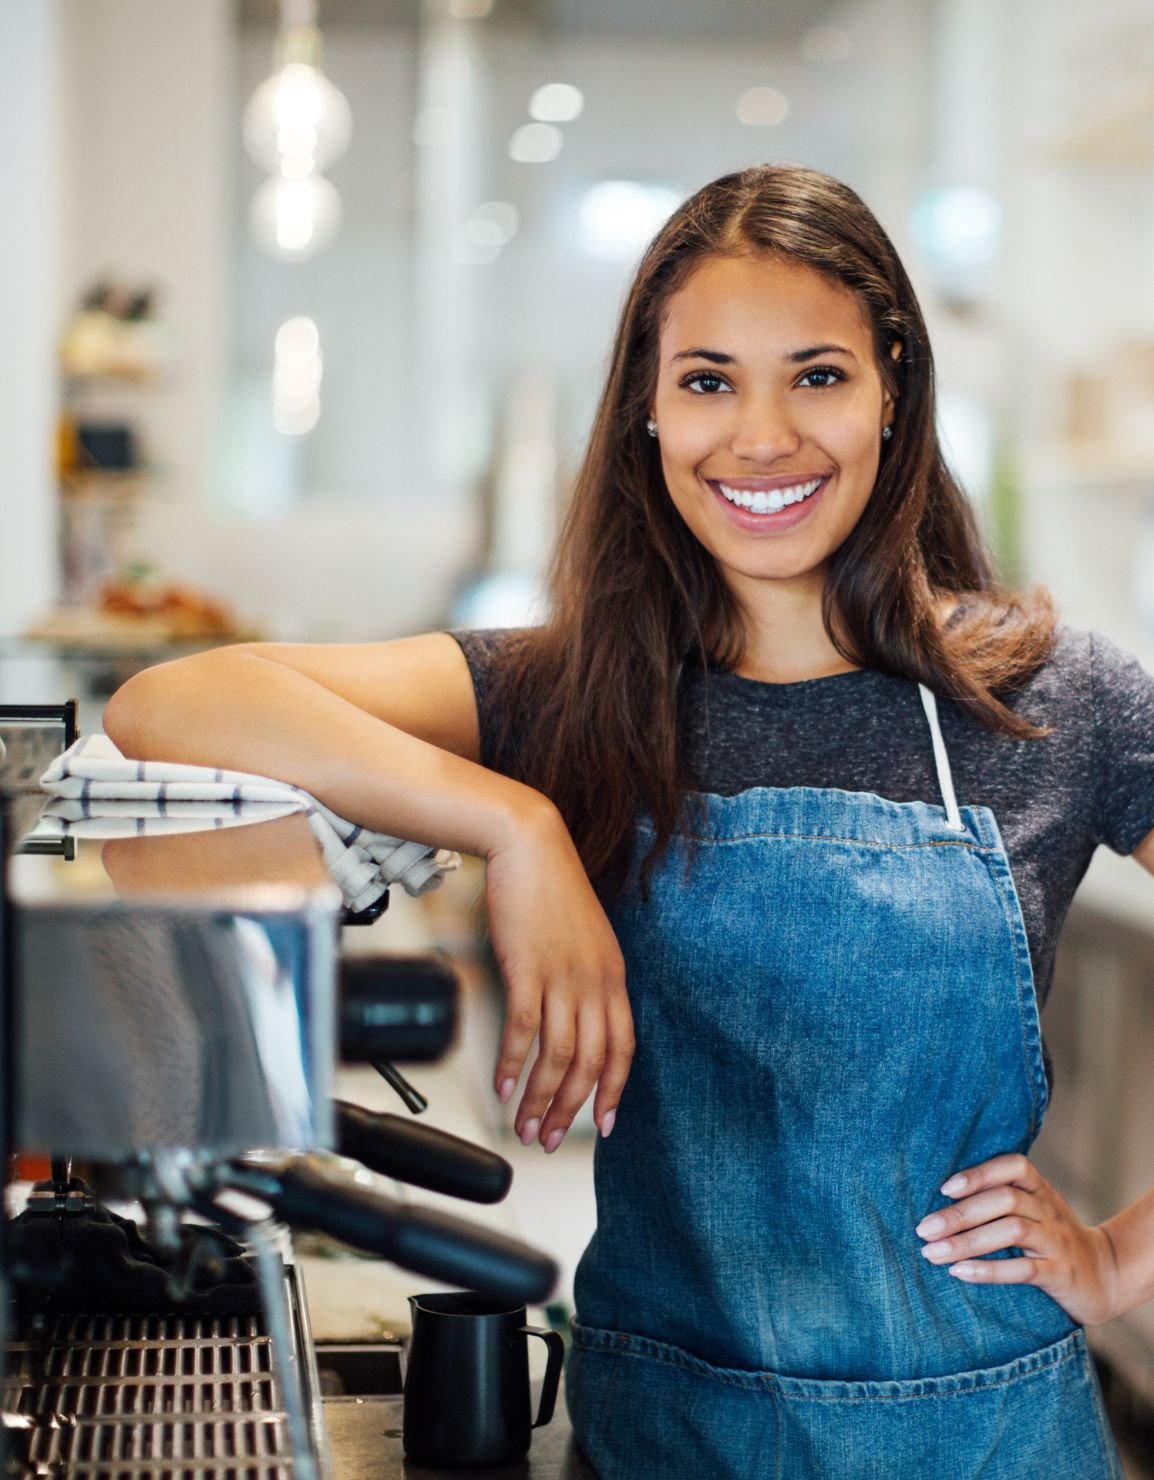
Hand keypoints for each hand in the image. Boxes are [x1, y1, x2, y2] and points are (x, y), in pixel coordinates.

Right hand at [483, 797, 634, 1152]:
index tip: (602, 1125)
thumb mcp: (583, 938)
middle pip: (589, 1062)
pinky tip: (502, 1087)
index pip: (623, 1049)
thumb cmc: (550, 889)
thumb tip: (573, 1016)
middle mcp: (595, 981)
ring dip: (540, 1099)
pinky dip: (513, 1065)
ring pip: (558, 1056)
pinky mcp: (528, 968)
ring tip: (523, 1126)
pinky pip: (524, 1030)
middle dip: (569, 1109)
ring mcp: (563, 976)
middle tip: (545, 1139)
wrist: (529, 844)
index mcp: (613, 976)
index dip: (612, 1090)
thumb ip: (585, 978)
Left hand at [914, 1153, 1119, 1325]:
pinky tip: (960, 1273)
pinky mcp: (1062, 1274)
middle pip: (1005, 1200)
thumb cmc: (1051, 1240)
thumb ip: (999, 1200)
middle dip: (960, 1214)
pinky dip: (990, 1270)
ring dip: (968, 1241)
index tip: (944, 1188)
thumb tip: (938, 1200)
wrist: (1105, 1276)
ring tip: (933, 1253)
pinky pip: (1025, 1269)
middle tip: (923, 1229)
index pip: (1014, 1166)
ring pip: (1013, 1231)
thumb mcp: (1033, 1211)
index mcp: (1040, 1190)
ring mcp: (1058, 1241)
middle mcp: (1050, 1210)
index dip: (979, 1174)